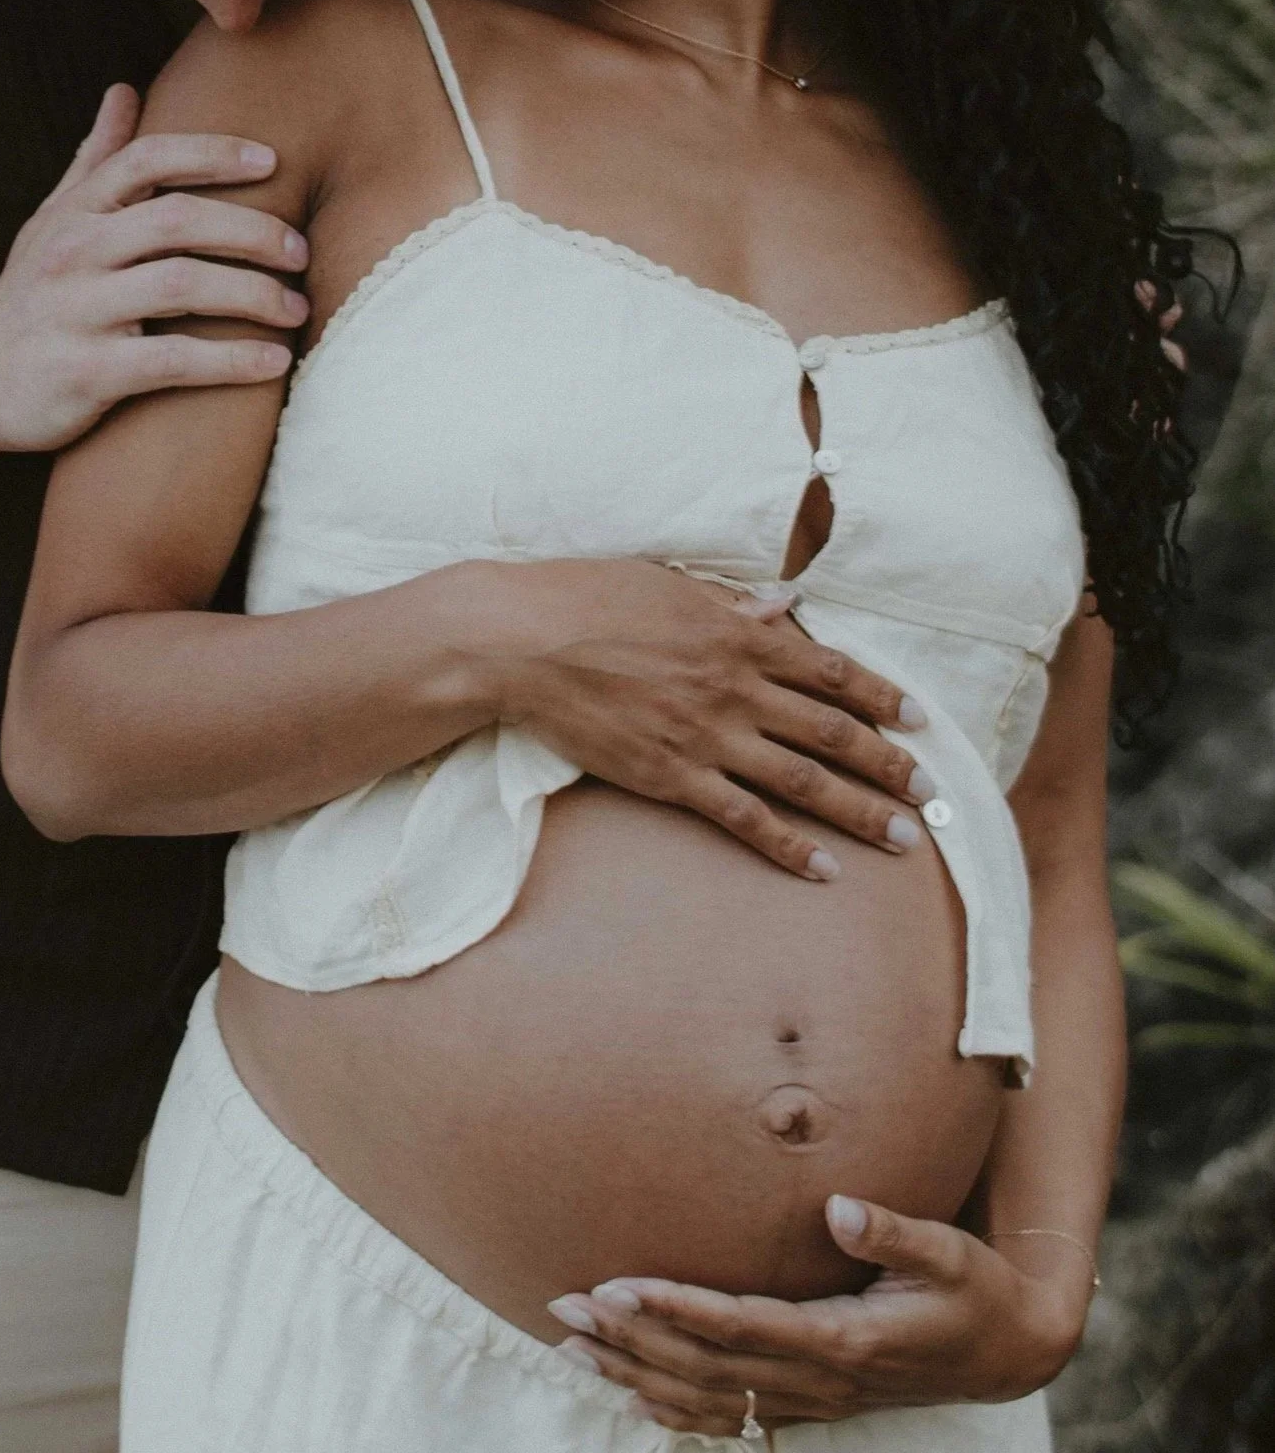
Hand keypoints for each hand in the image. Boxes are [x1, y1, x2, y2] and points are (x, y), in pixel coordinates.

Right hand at [0, 84, 307, 451]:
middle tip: (300, 251)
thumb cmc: (27, 299)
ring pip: (183, 285)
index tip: (271, 162)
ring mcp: (79, 312)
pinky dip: (232, 360)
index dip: (213, 153)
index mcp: (75, 213)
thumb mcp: (52, 222)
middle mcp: (74, 253)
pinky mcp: (89, 372)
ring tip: (298, 309)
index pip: (149, 159)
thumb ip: (94, 159)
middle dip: (252, 230)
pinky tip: (273, 362)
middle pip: (178, 220)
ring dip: (255, 295)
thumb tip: (124, 91)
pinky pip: (175, 359)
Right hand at [484, 559, 935, 879]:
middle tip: (930, 792)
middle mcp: (735, 688)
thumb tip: (782, 607)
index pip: (831, 670)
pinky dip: (789, 846)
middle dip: (889, 765)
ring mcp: (705, 737)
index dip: (882, 697)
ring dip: (860, 812)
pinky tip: (825, 869)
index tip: (920, 721)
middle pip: (832, 732)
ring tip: (902, 838)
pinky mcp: (671, 777)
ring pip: (802, 782)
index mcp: (738, 635)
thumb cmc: (586, 598)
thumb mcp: (667, 584)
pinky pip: (744, 819)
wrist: (521, 643)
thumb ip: (730, 603)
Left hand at [548, 1193, 1094, 1433]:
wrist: (1008, 1355)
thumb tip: (839, 1208)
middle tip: (565, 1307)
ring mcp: (814, 1402)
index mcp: (846, 1341)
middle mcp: (821, 1381)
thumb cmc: (975, 1292)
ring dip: (637, 1376)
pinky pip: (733, 1422)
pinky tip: (628, 1400)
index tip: (619, 1285)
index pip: (742, 1326)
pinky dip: (675, 1415)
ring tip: (572, 1350)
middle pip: (708, 1366)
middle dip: (633, 1338)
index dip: (677, 1308)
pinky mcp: (812, 1408)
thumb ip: (895, 1233)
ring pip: (709, 1400)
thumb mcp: (950, 1252)